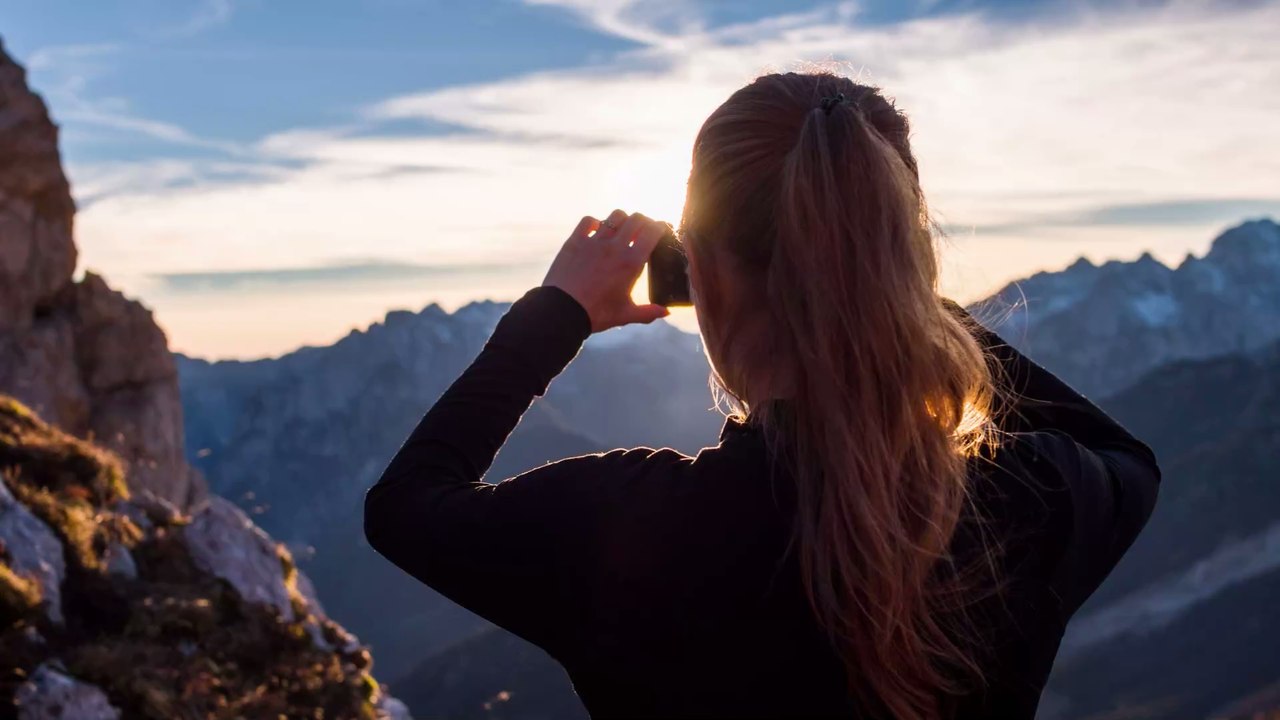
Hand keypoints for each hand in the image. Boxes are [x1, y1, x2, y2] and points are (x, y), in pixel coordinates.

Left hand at [542, 210, 670, 332]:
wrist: (561, 311)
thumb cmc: (596, 314)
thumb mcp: (625, 315)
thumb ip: (648, 312)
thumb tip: (666, 311)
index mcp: (631, 263)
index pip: (653, 231)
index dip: (660, 227)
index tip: (660, 230)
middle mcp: (615, 247)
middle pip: (636, 219)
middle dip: (643, 221)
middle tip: (642, 230)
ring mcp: (594, 242)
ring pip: (615, 216)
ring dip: (622, 220)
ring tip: (621, 230)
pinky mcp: (575, 241)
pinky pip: (589, 221)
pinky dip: (596, 222)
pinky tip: (597, 231)